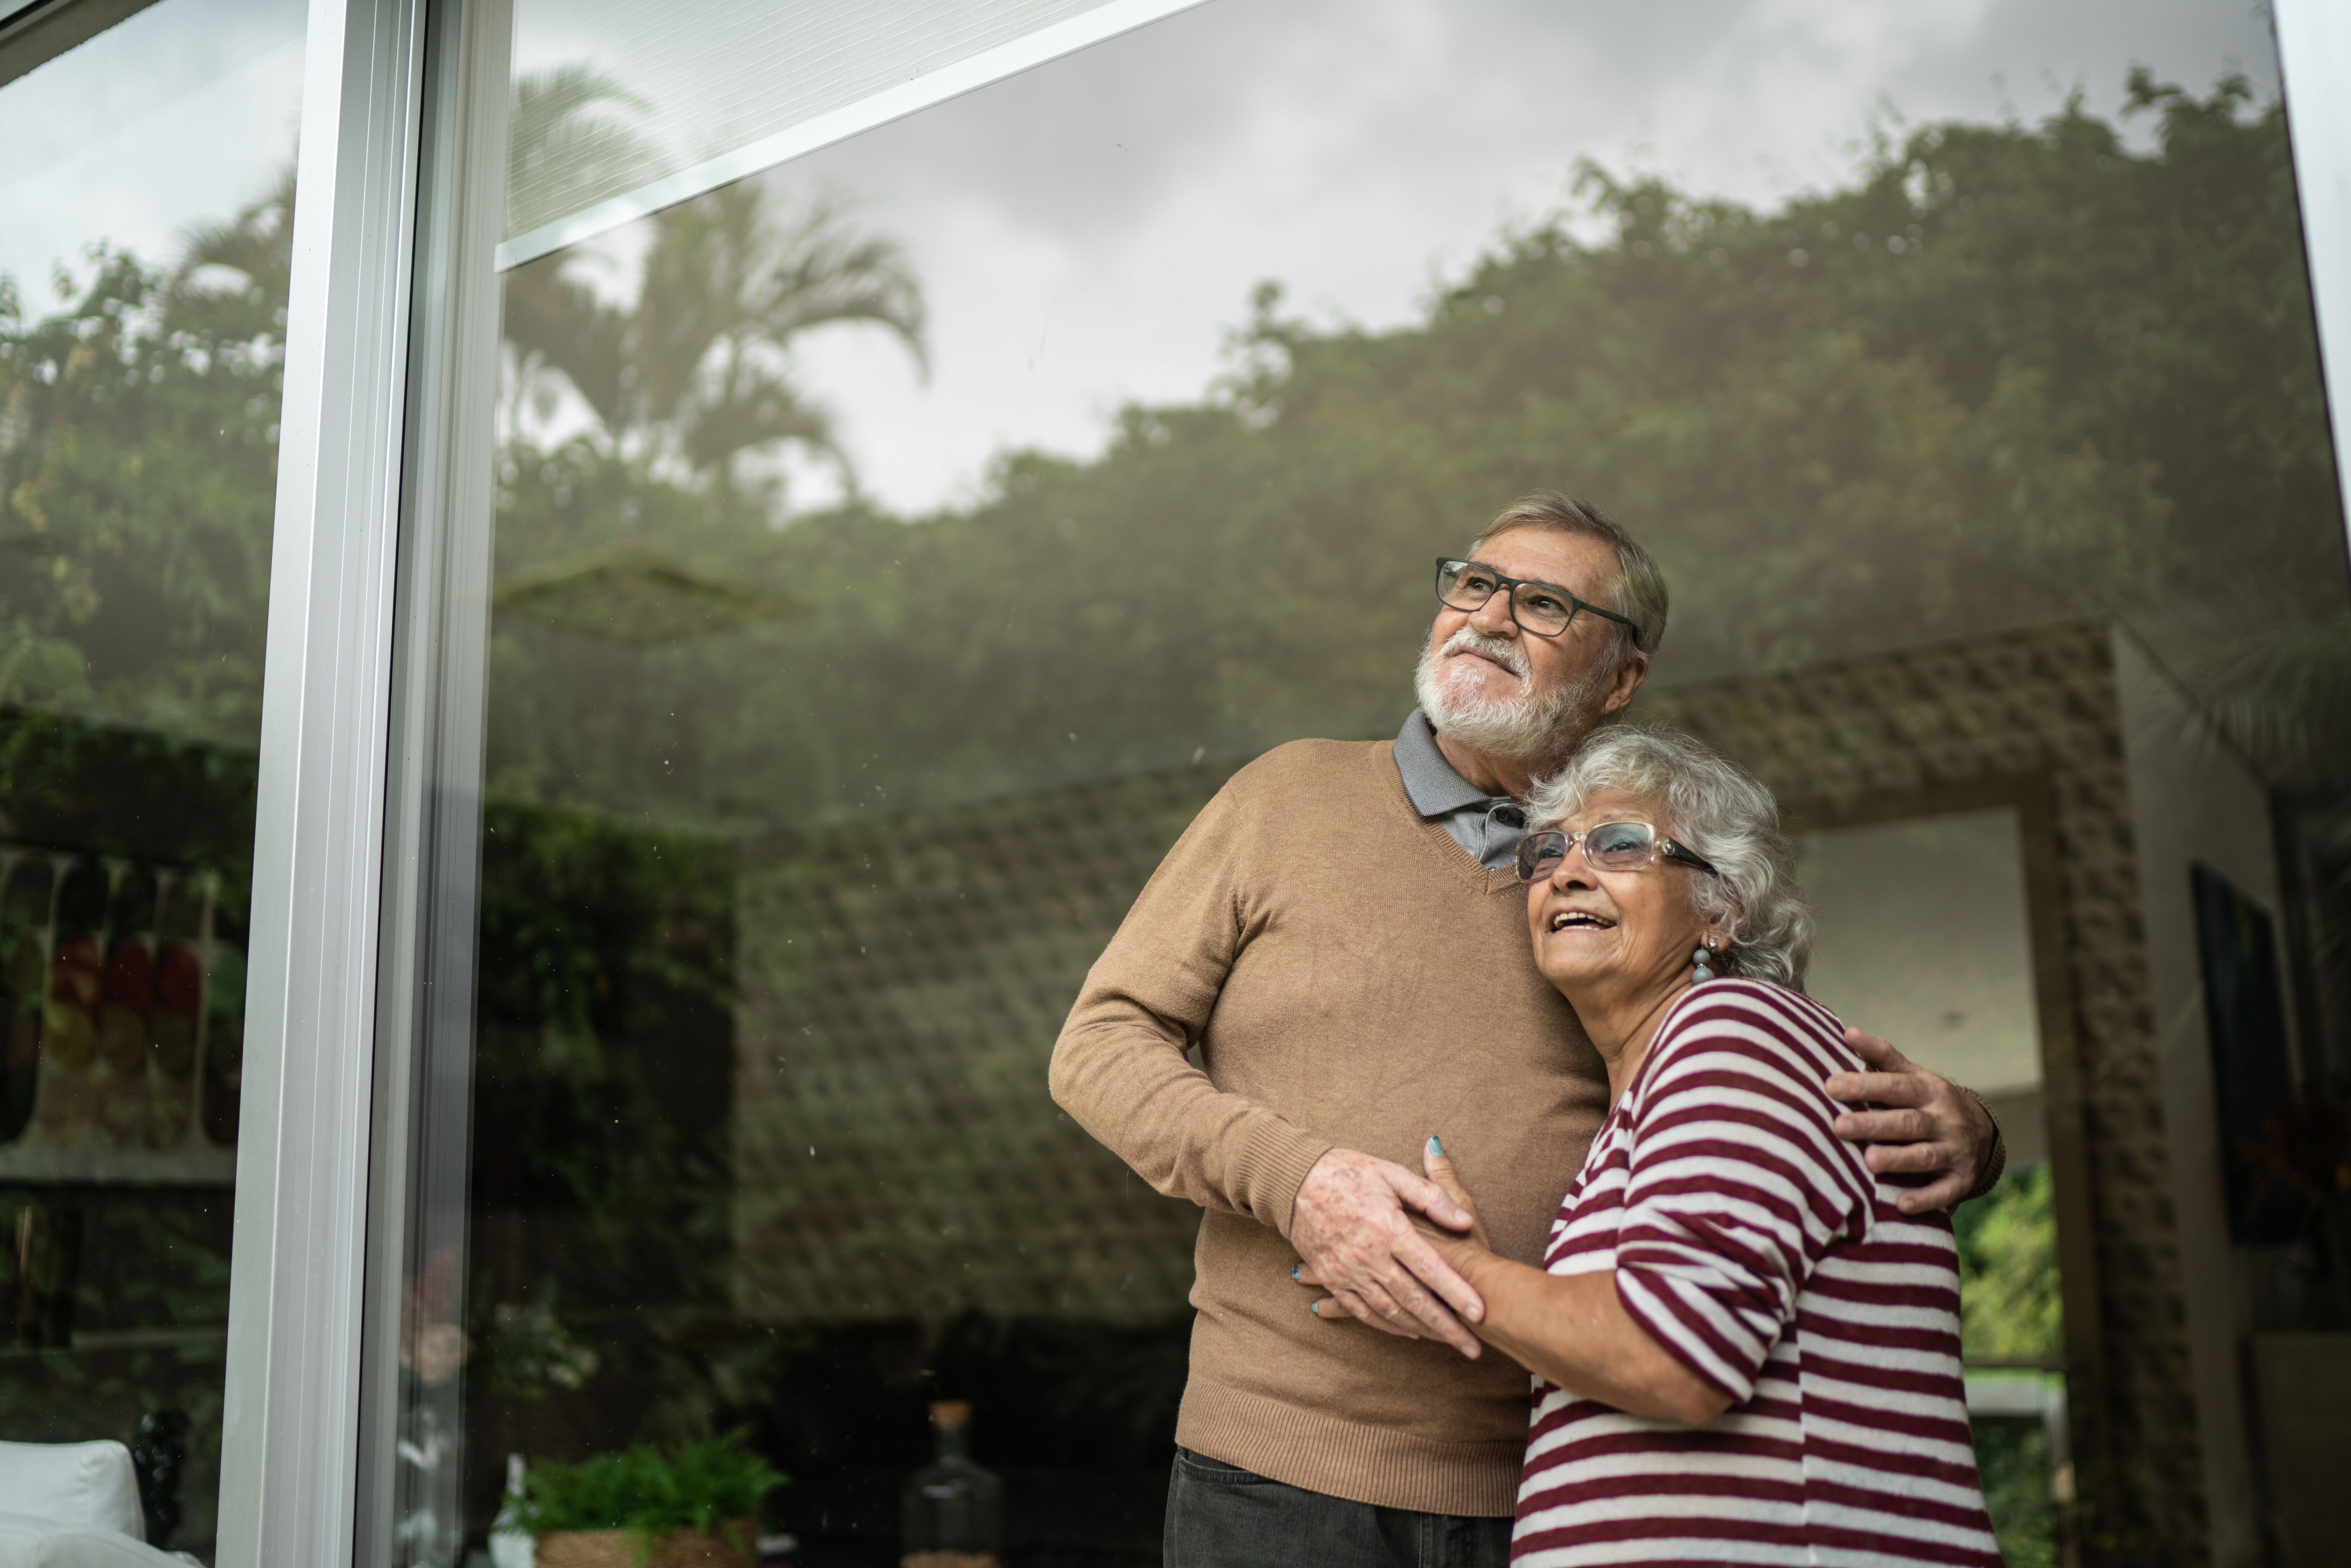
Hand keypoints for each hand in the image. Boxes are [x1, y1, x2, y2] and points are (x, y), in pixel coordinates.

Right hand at [1288, 1145, 1485, 1356]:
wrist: (1295, 1179)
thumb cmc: (1349, 1172)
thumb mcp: (1393, 1174)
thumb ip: (1432, 1197)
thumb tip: (1464, 1221)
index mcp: (1388, 1228)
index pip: (1430, 1268)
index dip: (1456, 1292)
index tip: (1479, 1313)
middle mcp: (1369, 1256)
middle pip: (1414, 1300)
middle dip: (1446, 1326)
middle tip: (1472, 1347)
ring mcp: (1348, 1271)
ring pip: (1390, 1311)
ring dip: (1420, 1330)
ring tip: (1446, 1342)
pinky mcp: (1332, 1278)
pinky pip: (1362, 1311)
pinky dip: (1386, 1326)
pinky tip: (1408, 1332)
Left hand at [1824, 1028, 1998, 1213]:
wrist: (1982, 1131)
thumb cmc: (1928, 1100)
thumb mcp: (1913, 1075)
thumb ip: (1881, 1057)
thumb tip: (1846, 1032)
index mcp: (1928, 1090)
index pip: (1895, 1085)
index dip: (1865, 1084)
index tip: (1831, 1084)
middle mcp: (1943, 1120)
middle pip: (1906, 1122)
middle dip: (1873, 1124)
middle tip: (1838, 1126)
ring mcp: (1954, 1151)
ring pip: (1924, 1156)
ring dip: (1897, 1159)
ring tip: (1868, 1161)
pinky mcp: (1961, 1181)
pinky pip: (1943, 1193)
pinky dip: (1924, 1200)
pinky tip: (1900, 1205)